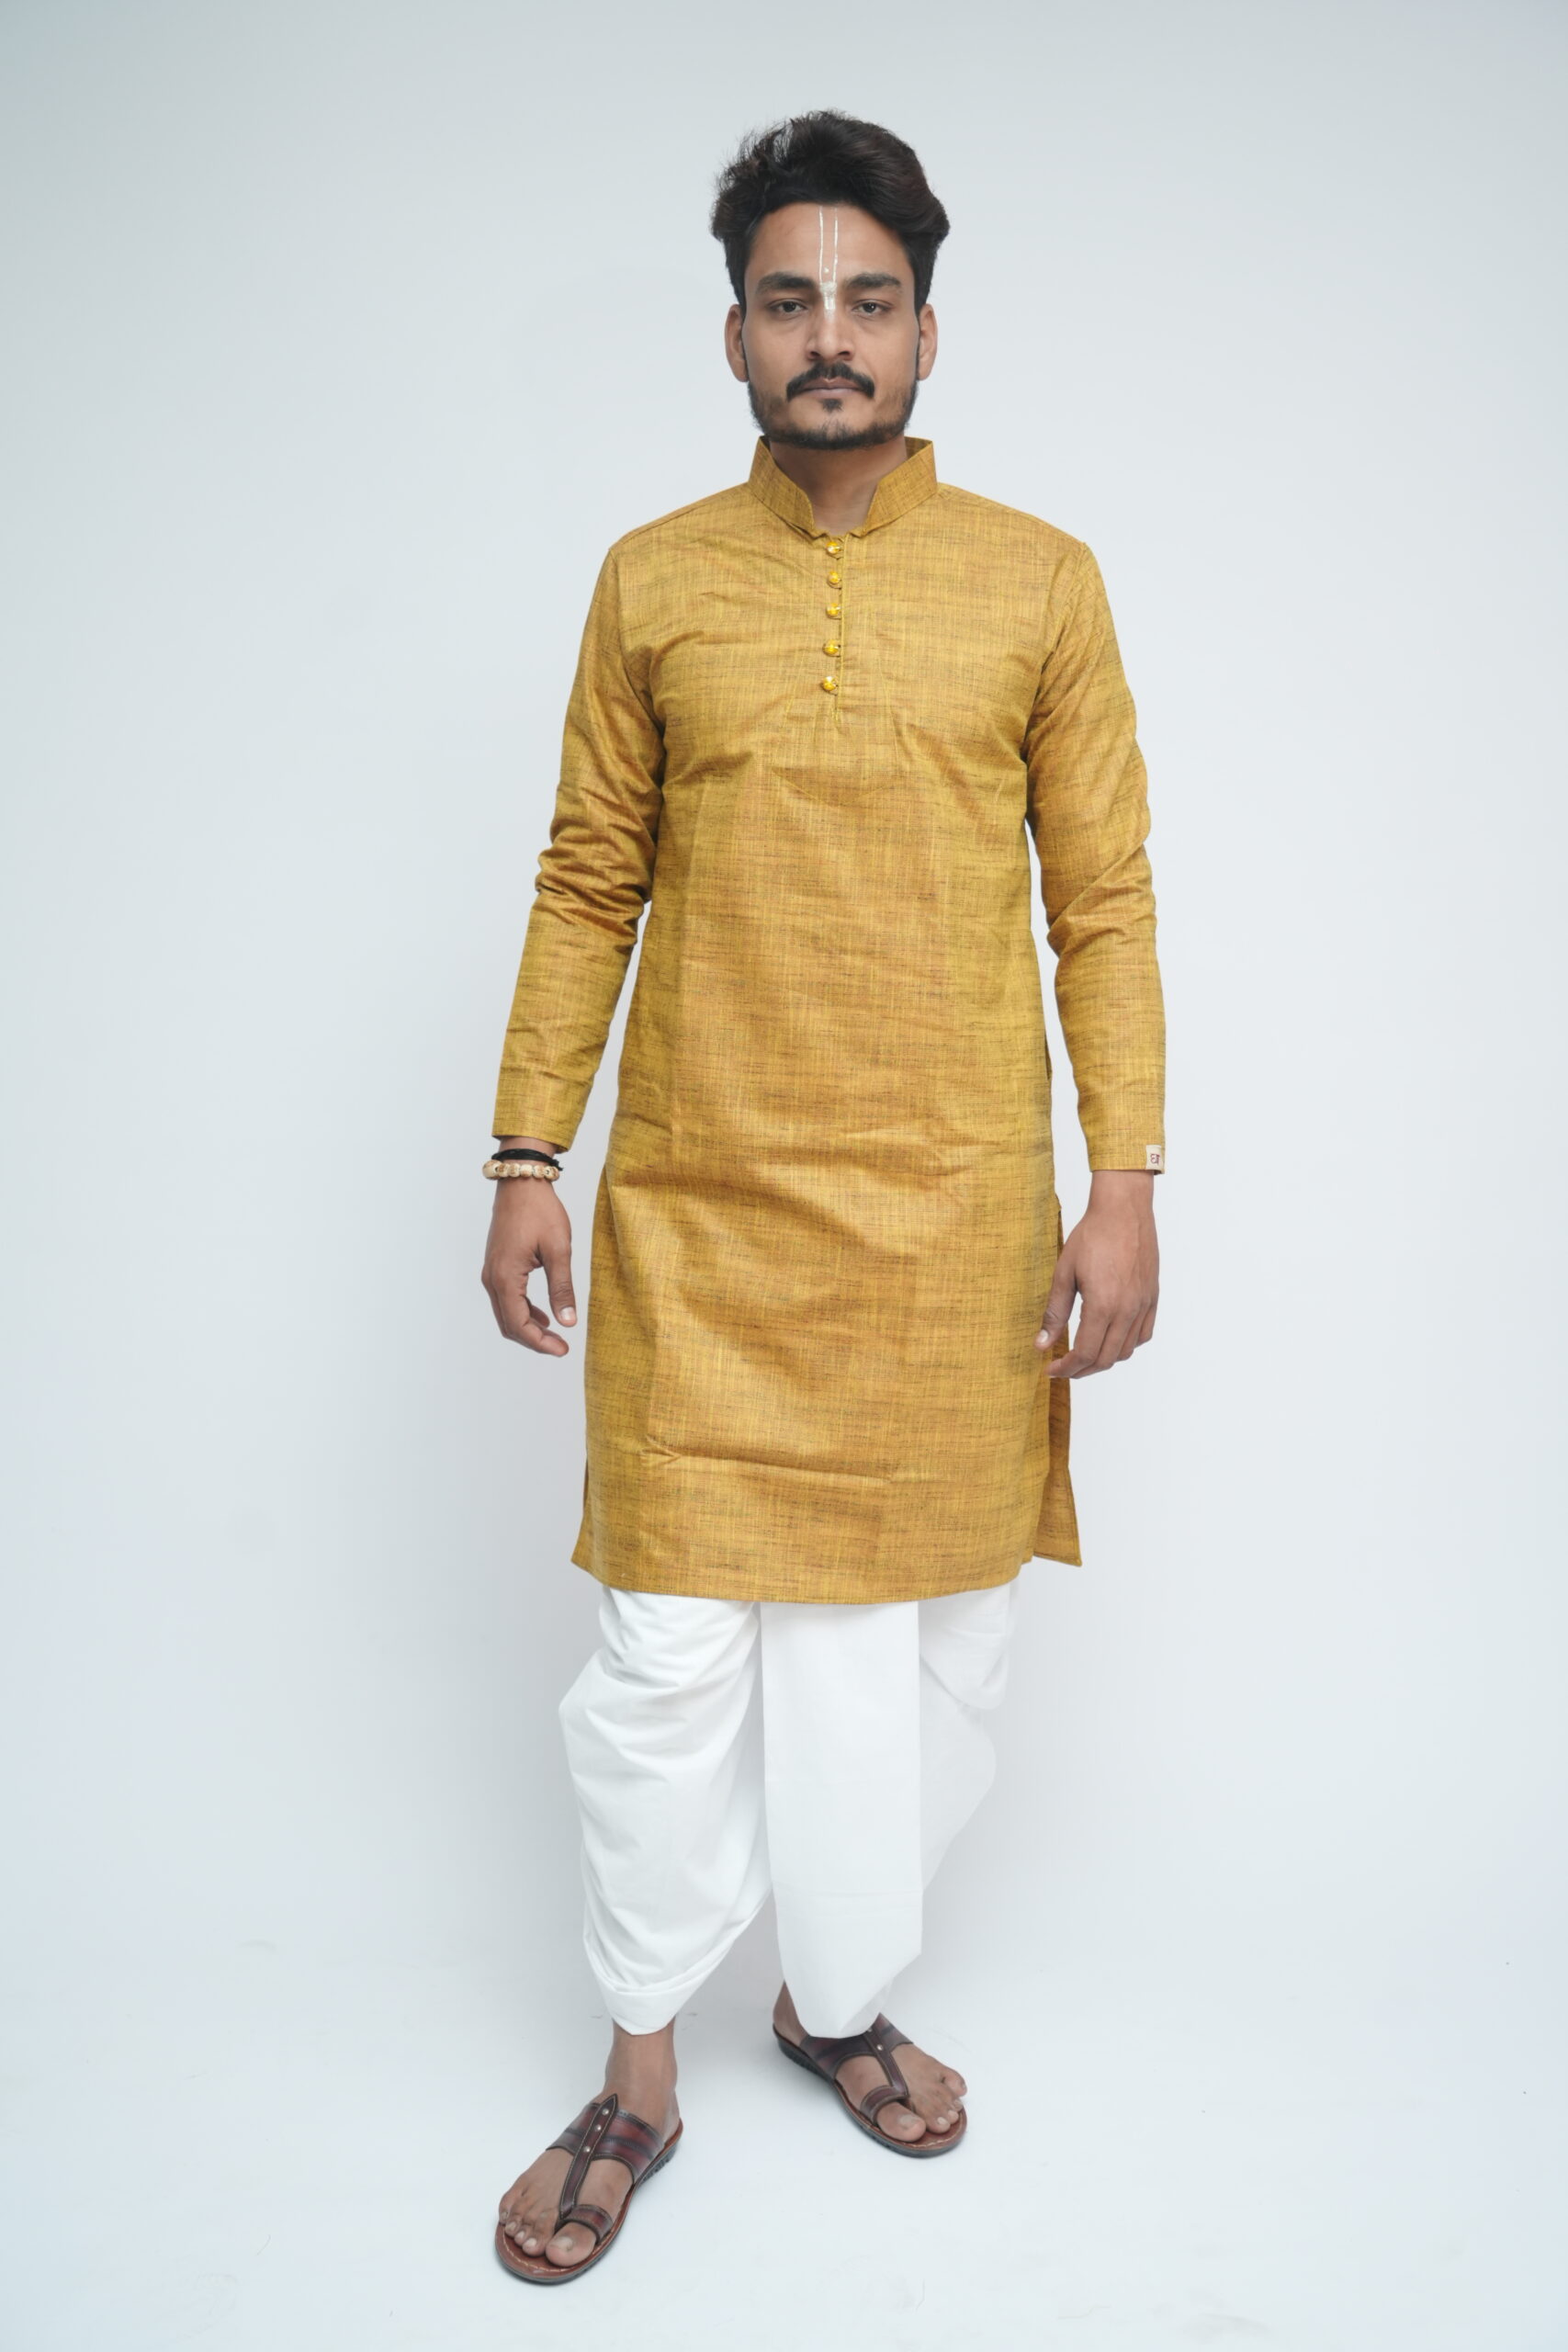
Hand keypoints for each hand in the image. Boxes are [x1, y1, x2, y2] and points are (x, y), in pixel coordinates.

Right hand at [481, 1171, 576, 1355]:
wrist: (521, 1183)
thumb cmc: (541, 1212)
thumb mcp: (558, 1250)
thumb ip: (562, 1288)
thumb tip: (568, 1322)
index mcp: (506, 1277)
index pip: (519, 1324)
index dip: (540, 1343)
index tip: (563, 1350)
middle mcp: (492, 1278)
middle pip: (509, 1324)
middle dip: (534, 1341)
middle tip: (561, 1347)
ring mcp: (491, 1272)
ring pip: (506, 1314)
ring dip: (528, 1328)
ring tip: (554, 1336)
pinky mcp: (496, 1266)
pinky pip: (506, 1299)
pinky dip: (522, 1312)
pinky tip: (543, 1316)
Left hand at [1036, 1171, 1158, 1377]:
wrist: (1123, 1210)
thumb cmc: (1092, 1236)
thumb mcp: (1064, 1273)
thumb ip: (1054, 1312)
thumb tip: (1041, 1343)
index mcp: (1103, 1306)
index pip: (1084, 1354)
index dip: (1065, 1368)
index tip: (1051, 1369)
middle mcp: (1127, 1310)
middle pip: (1105, 1359)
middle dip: (1081, 1370)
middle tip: (1063, 1366)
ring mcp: (1143, 1305)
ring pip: (1125, 1351)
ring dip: (1103, 1359)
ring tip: (1084, 1355)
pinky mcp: (1152, 1297)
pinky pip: (1143, 1335)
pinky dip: (1126, 1345)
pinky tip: (1110, 1339)